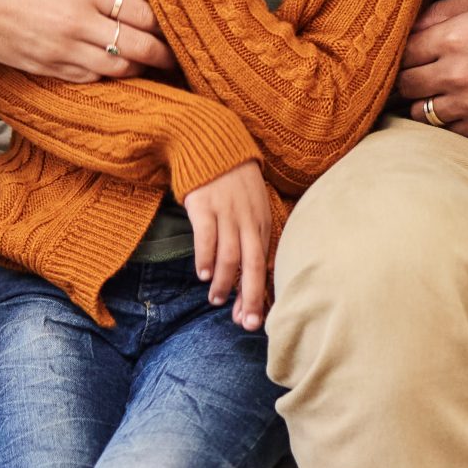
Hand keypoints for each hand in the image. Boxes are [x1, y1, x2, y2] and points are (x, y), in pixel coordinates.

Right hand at [0, 0, 174, 82]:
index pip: (142, 13)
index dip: (163, 22)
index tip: (172, 25)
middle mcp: (78, 22)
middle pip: (139, 46)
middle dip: (163, 54)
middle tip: (175, 56)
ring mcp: (62, 50)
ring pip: (119, 69)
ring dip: (139, 68)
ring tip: (149, 65)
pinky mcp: (47, 69)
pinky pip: (90, 78)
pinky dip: (108, 76)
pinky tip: (114, 69)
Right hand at [181, 159, 274, 329]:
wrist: (211, 144)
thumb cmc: (232, 183)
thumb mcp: (251, 207)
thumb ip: (251, 237)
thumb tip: (247, 276)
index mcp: (261, 222)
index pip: (263, 264)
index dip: (258, 293)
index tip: (253, 319)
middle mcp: (247, 219)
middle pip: (252, 264)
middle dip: (250, 296)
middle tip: (245, 323)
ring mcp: (225, 211)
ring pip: (229, 255)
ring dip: (224, 282)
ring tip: (216, 300)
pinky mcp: (204, 204)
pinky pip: (206, 237)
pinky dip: (206, 258)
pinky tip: (203, 274)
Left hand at [394, 0, 467, 140]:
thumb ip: (443, 11)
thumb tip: (412, 25)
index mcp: (451, 38)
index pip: (403, 52)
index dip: (404, 54)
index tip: (412, 55)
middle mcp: (453, 73)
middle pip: (405, 84)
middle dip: (409, 79)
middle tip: (419, 75)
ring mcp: (467, 104)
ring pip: (420, 112)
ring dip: (424, 103)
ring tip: (438, 94)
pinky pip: (447, 131)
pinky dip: (448, 121)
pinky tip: (459, 108)